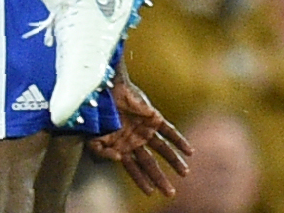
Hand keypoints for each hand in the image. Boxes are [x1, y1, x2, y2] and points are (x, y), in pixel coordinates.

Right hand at [87, 66, 190, 197]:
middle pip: (151, 164)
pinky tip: (189, 152)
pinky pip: (170, 132)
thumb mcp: (93, 137)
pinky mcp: (154, 118)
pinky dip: (180, 141)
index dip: (143, 181)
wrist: (105, 89)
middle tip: (170, 193)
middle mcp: (135, 141)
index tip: (151, 193)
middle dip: (160, 179)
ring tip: (184, 173)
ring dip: (174, 161)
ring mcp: (145, 130)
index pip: (135, 169)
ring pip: (163, 150)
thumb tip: (119, 159)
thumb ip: (102, 152)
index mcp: (122, 147)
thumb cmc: (97, 113)